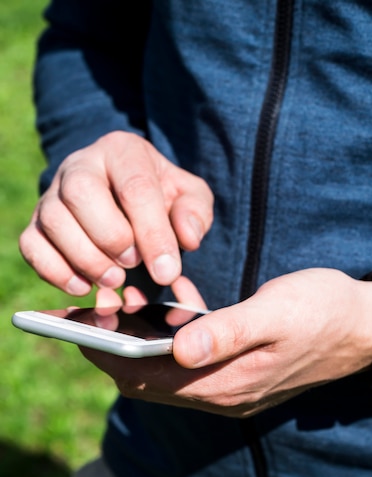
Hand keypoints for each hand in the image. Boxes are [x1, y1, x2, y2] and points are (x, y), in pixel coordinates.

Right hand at [19, 131, 212, 294]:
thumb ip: (195, 212)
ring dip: (85, 258)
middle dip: (111, 237)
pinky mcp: (36, 223)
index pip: (135, 187)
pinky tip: (84, 285)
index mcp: (122, 151)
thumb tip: (188, 238)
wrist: (123, 195)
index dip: (152, 233)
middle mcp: (80, 165)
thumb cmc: (159, 196)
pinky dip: (55, 271)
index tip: (166, 271)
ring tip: (113, 279)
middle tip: (132, 264)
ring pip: (52, 220)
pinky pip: (31, 245)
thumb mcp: (188, 195)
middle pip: (81, 193)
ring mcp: (53, 194)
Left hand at [80, 268, 371, 416]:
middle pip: (147, 382)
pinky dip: (165, 342)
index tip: (75, 327)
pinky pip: (185, 365)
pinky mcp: (235, 375)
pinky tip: (168, 310)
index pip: (147, 379)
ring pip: (163, 375)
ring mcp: (229, 388)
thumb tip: (176, 349)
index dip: (106, 355)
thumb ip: (227, 332)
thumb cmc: (321, 311)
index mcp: (227, 383)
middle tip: (92, 312)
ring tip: (121, 307)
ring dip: (137, 345)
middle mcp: (221, 394)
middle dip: (113, 350)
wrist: (363, 327)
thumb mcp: (276, 314)